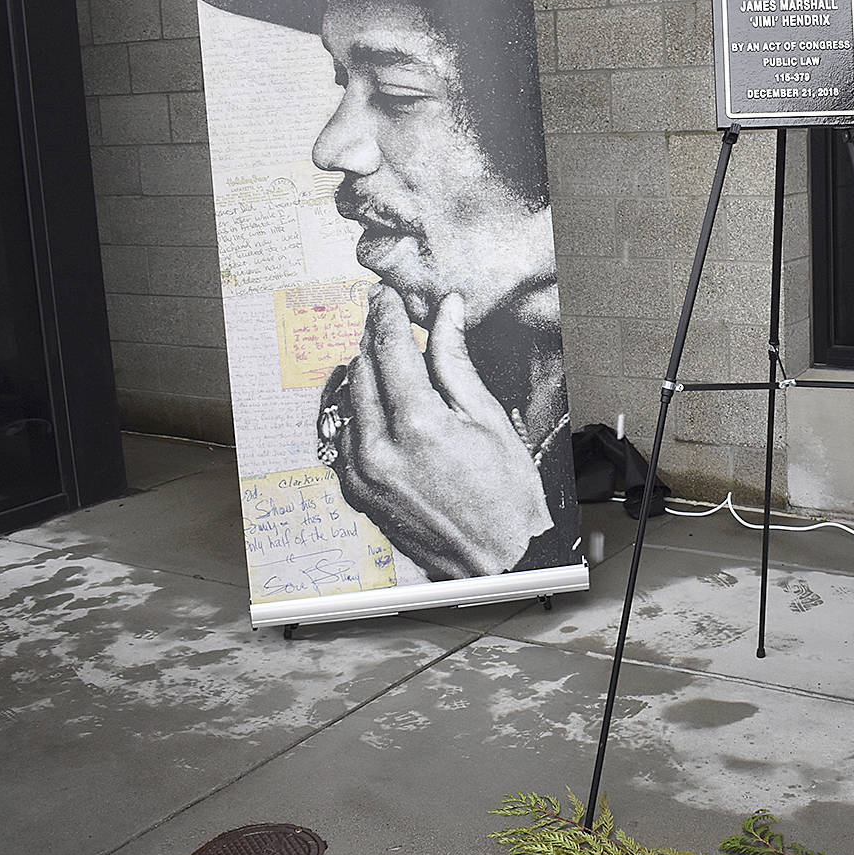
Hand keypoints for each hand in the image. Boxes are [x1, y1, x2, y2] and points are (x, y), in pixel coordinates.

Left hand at [330, 286, 552, 577]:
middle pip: (362, 369)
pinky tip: (383, 407)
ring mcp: (362, 473)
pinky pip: (348, 436)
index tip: (385, 295)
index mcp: (418, 425)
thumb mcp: (487, 419)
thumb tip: (448, 313)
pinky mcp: (357, 490)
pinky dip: (362, 413)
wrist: (497, 560)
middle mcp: (380, 449)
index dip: (386, 313)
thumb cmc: (505, 496)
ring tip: (387, 358)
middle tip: (383, 314)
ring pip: (351, 401)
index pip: (389, 348)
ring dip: (365, 374)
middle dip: (373, 337)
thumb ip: (456, 362)